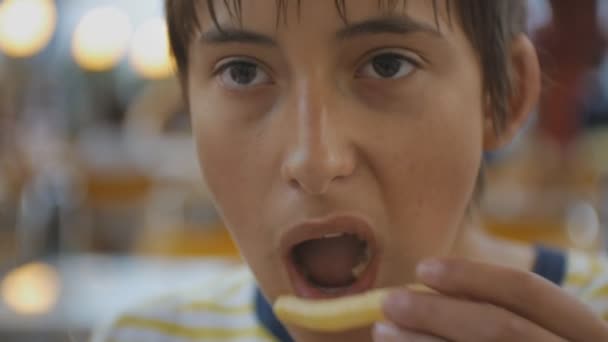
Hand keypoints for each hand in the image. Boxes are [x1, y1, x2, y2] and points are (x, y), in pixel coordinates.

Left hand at [373, 258, 607, 340]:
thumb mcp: (535, 334)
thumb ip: (493, 315)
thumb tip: (423, 292)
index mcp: (585, 333)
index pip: (527, 291)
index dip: (471, 276)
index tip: (422, 268)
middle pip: (500, 328)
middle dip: (437, 312)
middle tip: (388, 303)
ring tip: (384, 333)